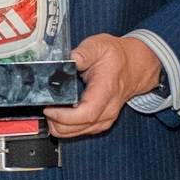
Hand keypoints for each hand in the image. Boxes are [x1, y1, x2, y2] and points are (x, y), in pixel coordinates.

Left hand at [45, 33, 160, 140]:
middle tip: (45, 106)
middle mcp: (107, 110)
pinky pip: (78, 132)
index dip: (64, 116)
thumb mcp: (99, 46)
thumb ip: (83, 53)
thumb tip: (68, 60)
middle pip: (78, 127)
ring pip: (75, 133)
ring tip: (51, 108)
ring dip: (58, 125)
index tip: (49, 108)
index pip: (87, 113)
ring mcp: (104, 119)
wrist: (134, 67)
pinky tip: (59, 114)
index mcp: (106, 91)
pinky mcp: (100, 123)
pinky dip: (65, 126)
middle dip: (56, 121)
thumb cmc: (117, 58)